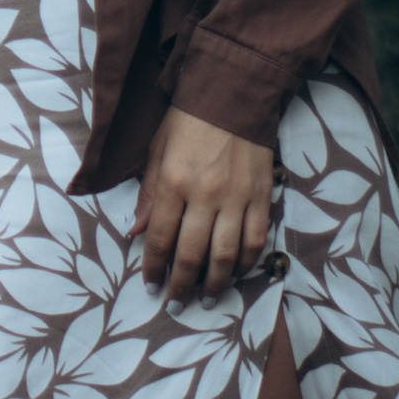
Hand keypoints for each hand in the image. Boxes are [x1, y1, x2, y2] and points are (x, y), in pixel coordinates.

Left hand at [134, 105, 274, 298]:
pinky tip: (237, 274)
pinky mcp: (262, 197)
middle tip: (176, 304)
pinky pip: (256, 240)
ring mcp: (237, 198)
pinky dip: (247, 263)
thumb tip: (136, 233)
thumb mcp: (157, 150)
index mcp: (173, 182)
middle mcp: (205, 194)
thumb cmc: (188, 121)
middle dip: (181, 285)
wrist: (234, 94)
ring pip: (227, 255)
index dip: (154, 268)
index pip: (160, 238)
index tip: (150, 286)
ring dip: (215, 283)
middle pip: (192, 254)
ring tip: (205, 299)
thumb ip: (149, 194)